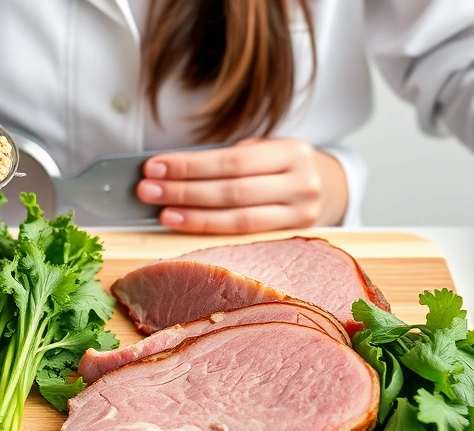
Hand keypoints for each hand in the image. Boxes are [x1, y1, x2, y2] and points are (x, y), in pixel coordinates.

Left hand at [136, 138, 348, 233]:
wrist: (325, 187)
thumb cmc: (278, 167)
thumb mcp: (263, 151)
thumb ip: (227, 159)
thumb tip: (171, 171)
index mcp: (292, 152)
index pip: (232, 161)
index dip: (191, 166)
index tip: (155, 166)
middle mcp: (302, 184)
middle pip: (232, 190)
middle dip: (184, 190)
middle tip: (148, 189)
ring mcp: (301, 214)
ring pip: (237, 219)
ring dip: (192, 215)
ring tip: (161, 211)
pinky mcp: (294, 236)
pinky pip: (244, 235)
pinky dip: (209, 229)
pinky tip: (183, 224)